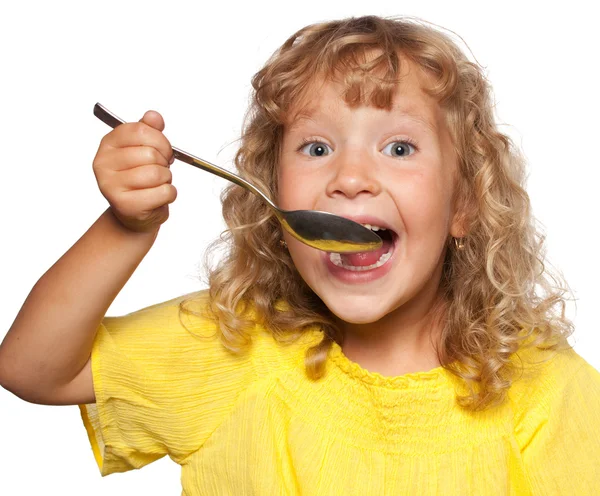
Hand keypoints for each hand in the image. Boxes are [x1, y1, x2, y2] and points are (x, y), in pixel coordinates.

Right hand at [92, 110, 176, 232]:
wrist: (133, 213)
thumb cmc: (139, 179)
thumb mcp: (142, 149)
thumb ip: (148, 130)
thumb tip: (153, 116)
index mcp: (108, 144)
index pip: (140, 130)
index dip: (160, 139)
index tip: (163, 149)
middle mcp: (104, 164)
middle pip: (150, 154)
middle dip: (164, 162)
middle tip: (160, 169)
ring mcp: (111, 186)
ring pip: (157, 174)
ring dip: (166, 179)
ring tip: (157, 183)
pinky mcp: (126, 205)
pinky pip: (163, 192)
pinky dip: (169, 194)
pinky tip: (158, 196)